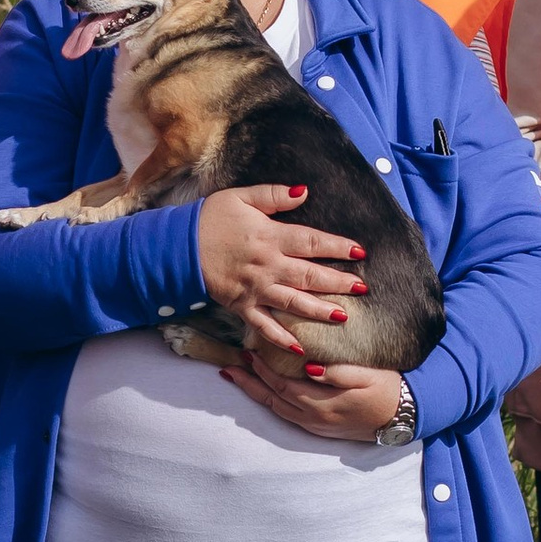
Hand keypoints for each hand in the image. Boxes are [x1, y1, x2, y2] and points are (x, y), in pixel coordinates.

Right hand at [195, 184, 368, 363]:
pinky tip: (299, 349)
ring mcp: (255, 289)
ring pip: (293, 302)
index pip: (312, 242)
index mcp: (270, 237)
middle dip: (338, 283)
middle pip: (310, 276)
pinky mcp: (241, 306)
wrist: (177, 247)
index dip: (338, 247)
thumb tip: (304, 192)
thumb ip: (274, 196)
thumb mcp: (241, 197)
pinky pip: (264, 325)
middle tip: (362, 289)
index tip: (360, 252)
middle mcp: (267, 265)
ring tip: (343, 317)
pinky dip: (281, 338)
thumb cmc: (210, 218)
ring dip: (319, 311)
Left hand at [219, 357, 406, 442]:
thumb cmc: (387, 390)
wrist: (403, 418)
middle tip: (230, 368)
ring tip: (240, 380)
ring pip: (278, 410)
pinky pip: (288, 416)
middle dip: (250, 383)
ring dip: (257, 394)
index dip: (262, 370)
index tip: (247, 353)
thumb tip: (309, 366)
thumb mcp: (367, 375)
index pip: (282, 385)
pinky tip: (267, 393)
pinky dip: (272, 402)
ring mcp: (316, 426)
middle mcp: (314, 419)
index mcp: (322, 403)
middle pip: (273, 400)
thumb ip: (338, 372)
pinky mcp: (321, 429)